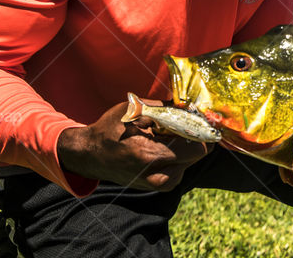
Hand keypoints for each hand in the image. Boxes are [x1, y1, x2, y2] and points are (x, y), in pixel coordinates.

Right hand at [57, 99, 211, 191]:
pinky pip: (180, 169)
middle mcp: (156, 175)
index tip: (200, 119)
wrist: (90, 155)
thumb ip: (166, 108)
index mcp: (150, 154)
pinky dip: (178, 156)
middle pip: (197, 156)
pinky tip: (164, 145)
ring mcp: (157, 184)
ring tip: (169, 135)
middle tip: (187, 123)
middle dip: (195, 137)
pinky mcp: (157, 187)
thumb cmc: (110, 129)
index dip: (202, 131)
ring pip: (190, 163)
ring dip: (187, 147)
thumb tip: (192, 106)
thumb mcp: (135, 110)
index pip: (196, 149)